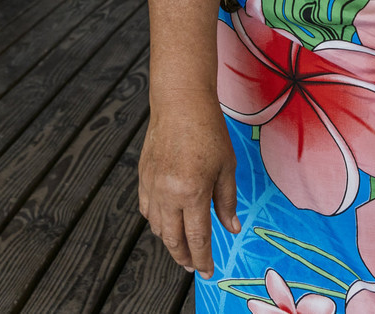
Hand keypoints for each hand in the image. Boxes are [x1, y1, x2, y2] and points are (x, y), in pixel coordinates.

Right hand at [138, 88, 240, 276]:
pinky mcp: (143, 176)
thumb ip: (227, 201)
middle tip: (194, 266)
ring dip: (169, 241)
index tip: (207, 272)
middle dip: (184, 257)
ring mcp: (152, 185)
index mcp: (192, 192)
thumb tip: (231, 228)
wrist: (180, 103)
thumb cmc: (208, 131)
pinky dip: (156, 221)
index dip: (203, 259)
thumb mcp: (226, 167)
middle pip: (173, 239)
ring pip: (156, 227)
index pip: (197, 238)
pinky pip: (146, 209)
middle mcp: (168, 193)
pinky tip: (166, 222)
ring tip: (182, 246)